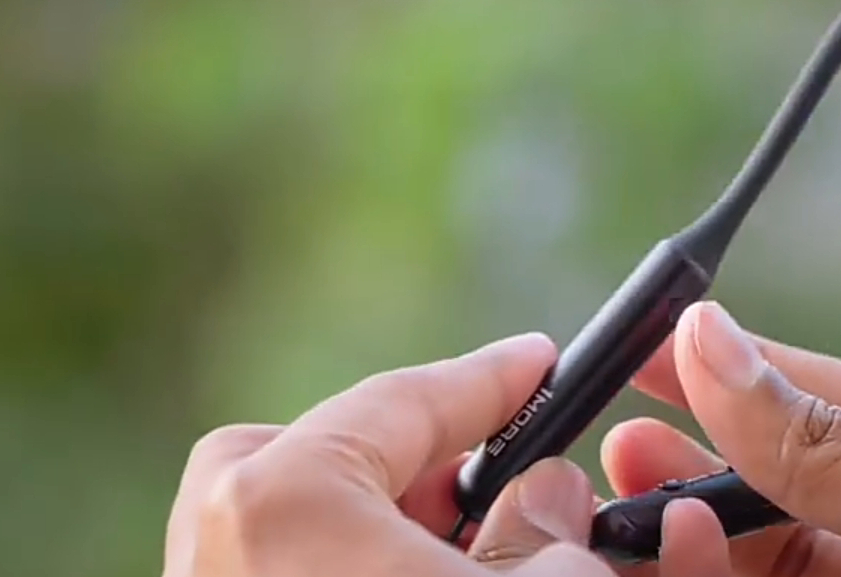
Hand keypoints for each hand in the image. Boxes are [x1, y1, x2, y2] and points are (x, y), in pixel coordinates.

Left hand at [161, 334, 615, 576]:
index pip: (403, 401)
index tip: (539, 360)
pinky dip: (337, 563)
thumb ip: (546, 533)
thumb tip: (548, 494)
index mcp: (283, 503)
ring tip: (450, 551)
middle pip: (314, 452)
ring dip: (372, 524)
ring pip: (290, 522)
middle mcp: (216, 541)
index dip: (490, 378)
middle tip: (473, 484)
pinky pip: (274, 569)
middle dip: (399, 458)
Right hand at [604, 302, 840, 576]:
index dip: (733, 376)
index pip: (823, 418)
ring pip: (748, 573)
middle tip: (621, 451)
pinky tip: (684, 559)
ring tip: (631, 512)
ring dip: (681, 542)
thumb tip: (714, 342)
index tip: (653, 347)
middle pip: (768, 509)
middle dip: (687, 474)